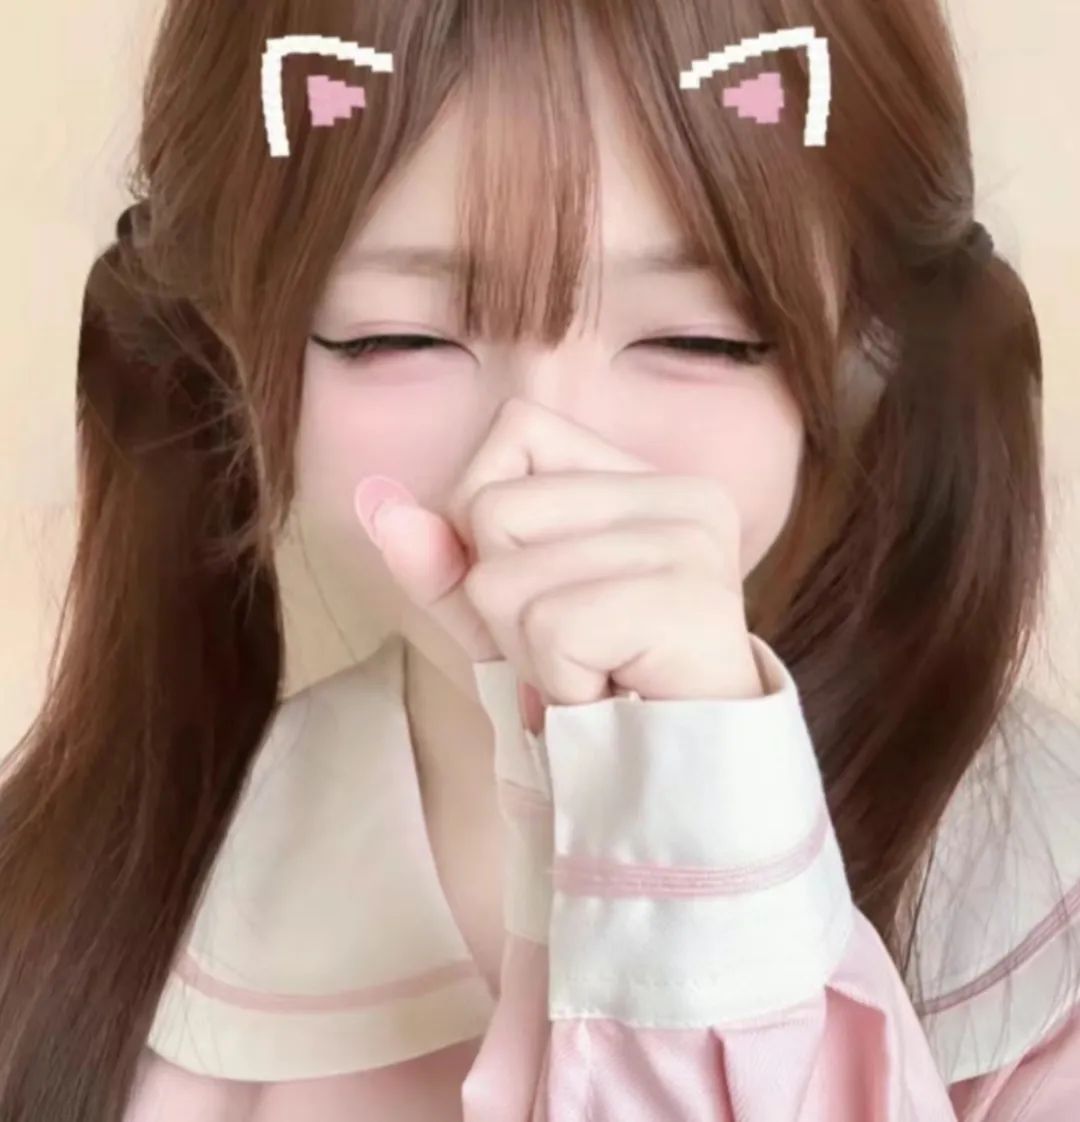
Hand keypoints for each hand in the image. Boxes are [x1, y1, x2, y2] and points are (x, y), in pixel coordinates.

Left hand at [355, 398, 763, 725]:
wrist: (679, 792)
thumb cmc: (598, 693)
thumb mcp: (505, 622)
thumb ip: (447, 565)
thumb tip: (385, 511)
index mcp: (650, 481)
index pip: (517, 429)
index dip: (488, 518)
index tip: (546, 590)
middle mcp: (683, 494)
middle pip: (495, 506)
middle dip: (504, 605)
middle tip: (577, 654)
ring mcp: (693, 542)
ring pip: (504, 576)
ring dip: (530, 655)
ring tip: (596, 679)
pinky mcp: (690, 601)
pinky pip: (548, 628)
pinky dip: (559, 686)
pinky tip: (610, 700)